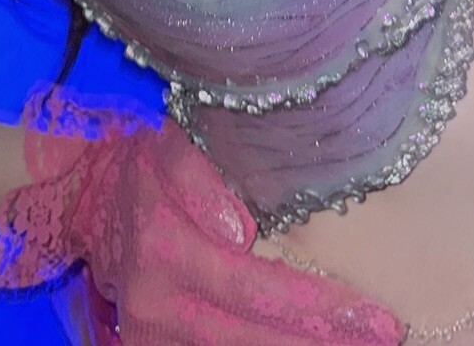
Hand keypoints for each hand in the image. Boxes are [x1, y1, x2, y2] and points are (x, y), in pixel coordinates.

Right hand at [0, 86, 404, 344]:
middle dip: (323, 340)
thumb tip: (239, 227)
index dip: (318, 308)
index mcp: (164, 247)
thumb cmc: (143, 169)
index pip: (253, 287)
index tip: (376, 317)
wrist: (87, 206)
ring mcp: (152, 338)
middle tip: (387, 337)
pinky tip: (310, 344)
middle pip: (252, 334)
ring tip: (359, 345)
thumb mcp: (167, 147)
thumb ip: (200, 177)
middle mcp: (157, 304)